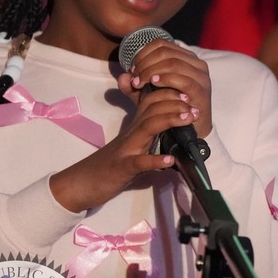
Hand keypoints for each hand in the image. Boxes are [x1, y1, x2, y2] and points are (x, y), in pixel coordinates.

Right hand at [50, 39, 211, 211]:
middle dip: (175, 104)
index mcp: (135, 127)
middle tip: (195, 107)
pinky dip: (155, 160)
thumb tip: (171, 121)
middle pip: (152, 109)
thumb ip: (149, 131)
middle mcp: (131, 133)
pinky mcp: (122, 168)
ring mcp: (126, 150)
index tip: (189, 97)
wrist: (82, 182)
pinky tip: (170, 160)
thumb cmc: (111, 163)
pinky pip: (139, 162)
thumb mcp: (133, 143)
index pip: (152, 102)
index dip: (170, 95)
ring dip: (169, 120)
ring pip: (148, 127)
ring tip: (188, 118)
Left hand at [122, 39, 212, 137]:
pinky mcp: (202, 91)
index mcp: (185, 58)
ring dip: (152, 71)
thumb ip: (134, 85)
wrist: (189, 130)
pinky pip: (183, 79)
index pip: (161, 44)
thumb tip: (123, 76)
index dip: (143, 54)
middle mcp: (196, 64)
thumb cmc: (169, 107)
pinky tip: (154, 84)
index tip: (133, 70)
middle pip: (165, 52)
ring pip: (173, 63)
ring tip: (141, 83)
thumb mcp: (147, 94)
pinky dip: (166, 79)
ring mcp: (201, 77)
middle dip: (145, 64)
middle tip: (136, 78)